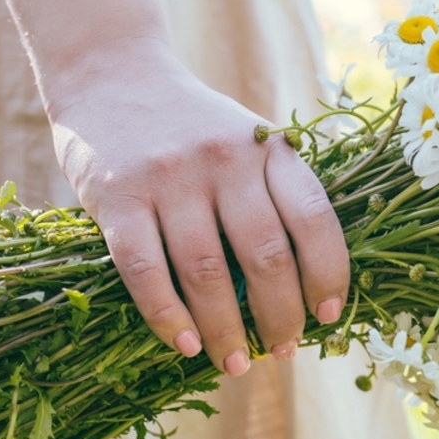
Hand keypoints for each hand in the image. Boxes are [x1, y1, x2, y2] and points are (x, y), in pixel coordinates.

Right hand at [41, 37, 348, 375]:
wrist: (110, 74)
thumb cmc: (192, 126)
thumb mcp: (248, 139)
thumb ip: (274, 192)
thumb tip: (306, 286)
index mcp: (269, 148)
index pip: (314, 219)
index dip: (328, 275)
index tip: (328, 315)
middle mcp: (225, 159)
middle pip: (266, 255)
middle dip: (280, 316)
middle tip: (283, 351)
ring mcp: (169, 177)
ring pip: (207, 271)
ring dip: (225, 329)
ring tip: (234, 363)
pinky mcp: (117, 196)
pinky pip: (145, 269)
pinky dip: (167, 316)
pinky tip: (184, 344)